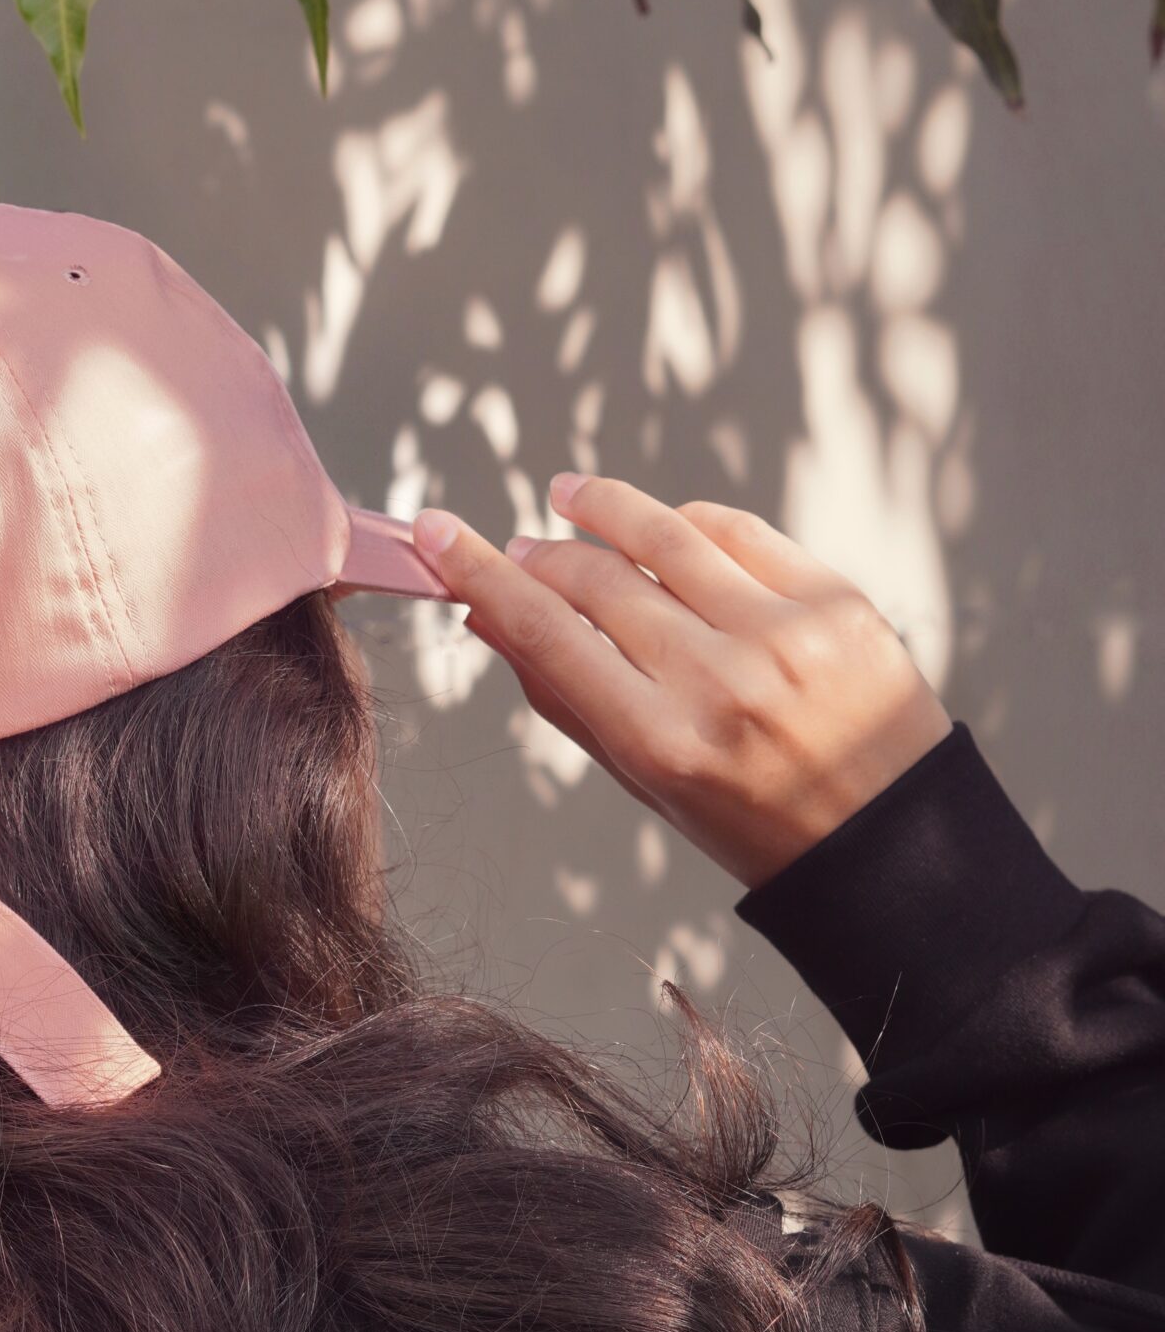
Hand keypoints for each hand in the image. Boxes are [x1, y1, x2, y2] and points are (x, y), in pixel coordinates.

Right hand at [411, 473, 952, 891]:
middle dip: (540, 552)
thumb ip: (565, 699)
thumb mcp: (646, 783)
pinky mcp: (834, 601)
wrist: (891, 836)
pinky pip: (737, 532)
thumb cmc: (754, 818)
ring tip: (568, 495)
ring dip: (602, 506)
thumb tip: (488, 619)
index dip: (482, 573)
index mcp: (663, 743)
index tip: (439, 534)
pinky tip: (662, 525)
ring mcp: (783, 634)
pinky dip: (686, 521)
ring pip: (663, 535)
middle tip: (517, 545)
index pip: (546, 632)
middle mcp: (720, 682)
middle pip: (595, 579)